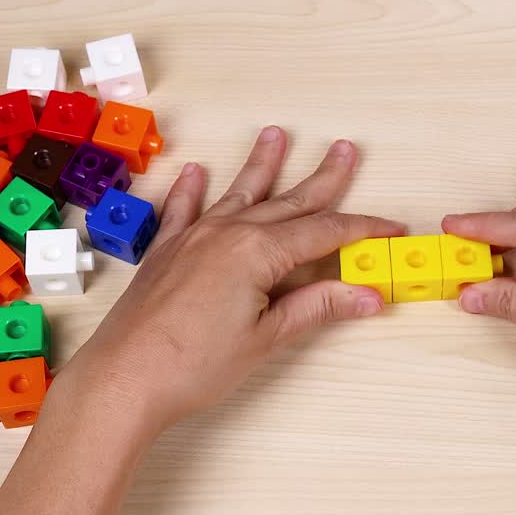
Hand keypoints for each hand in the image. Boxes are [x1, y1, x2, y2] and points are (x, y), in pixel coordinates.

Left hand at [62, 126, 403, 431]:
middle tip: (346, 150)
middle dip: (322, 178)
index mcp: (258, 252)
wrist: (124, 379)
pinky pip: (183, 210)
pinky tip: (194, 172)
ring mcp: (192, 238)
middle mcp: (227, 233)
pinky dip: (191, 190)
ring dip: (262, 166)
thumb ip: (316, 308)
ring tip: (277, 135)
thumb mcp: (266, 338)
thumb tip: (366, 295)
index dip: (363, 230)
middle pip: (288, 202)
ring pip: (238, 193)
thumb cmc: (192, 365)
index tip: (391, 229)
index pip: (325, 233)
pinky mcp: (165, 253)